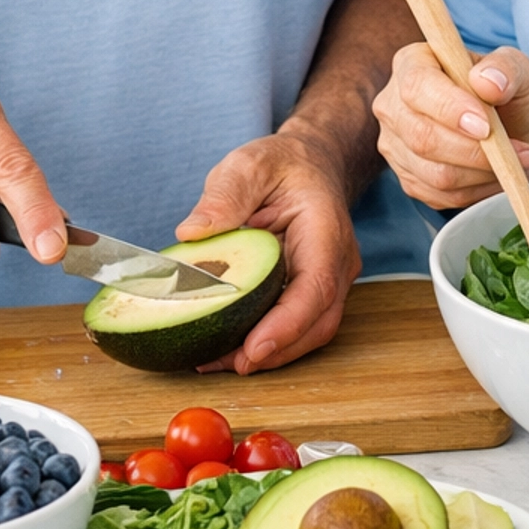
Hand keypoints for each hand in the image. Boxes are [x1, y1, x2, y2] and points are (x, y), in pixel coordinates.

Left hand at [175, 127, 361, 372]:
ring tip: (217, 361)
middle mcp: (337, 261)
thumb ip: (224, 195)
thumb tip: (192, 233)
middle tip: (224, 363)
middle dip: (275, 351)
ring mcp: (330, 280)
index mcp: (325, 229)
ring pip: (309, 332)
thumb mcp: (249, 165)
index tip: (253, 349)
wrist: (310, 164)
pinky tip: (226, 348)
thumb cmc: (282, 165)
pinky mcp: (313, 292)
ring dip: (269, 354)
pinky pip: (296, 326)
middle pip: (318, 322)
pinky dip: (266, 342)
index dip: (287, 324)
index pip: (316, 286)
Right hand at [373, 40, 528, 209]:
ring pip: (434, 173)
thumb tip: (488, 82)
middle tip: (515, 151)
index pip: (417, 86)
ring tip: (515, 161)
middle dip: (473, 150)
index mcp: (411, 64)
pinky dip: (477, 191)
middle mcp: (393, 104)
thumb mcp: (516, 68)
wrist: (506, 126)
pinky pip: (441, 195)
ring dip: (482, 173)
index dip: (449, 108)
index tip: (486, 126)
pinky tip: (497, 174)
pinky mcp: (408, 179)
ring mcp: (396, 145)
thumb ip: (506, 68)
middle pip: (421, 136)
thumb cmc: (504, 91)